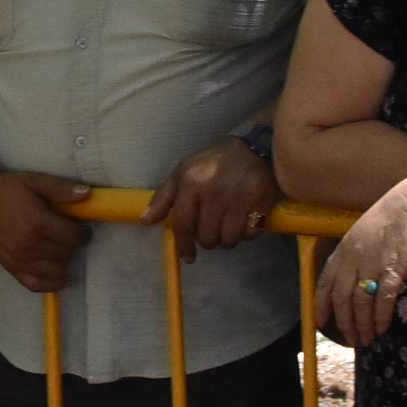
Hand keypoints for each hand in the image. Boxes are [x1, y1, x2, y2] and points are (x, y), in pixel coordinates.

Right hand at [0, 170, 90, 293]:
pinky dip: (49, 282)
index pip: (72, 237)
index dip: (82, 232)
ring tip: (59, 248)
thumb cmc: (6, 188)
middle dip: (71, 244)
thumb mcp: (35, 182)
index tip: (81, 228)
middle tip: (68, 234)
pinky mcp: (11, 268)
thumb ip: (61, 190)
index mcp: (37, 223)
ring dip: (62, 261)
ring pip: (55, 272)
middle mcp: (29, 246)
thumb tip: (87, 194)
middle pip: (65, 254)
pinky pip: (36, 285)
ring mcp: (19, 260)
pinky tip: (53, 271)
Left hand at [143, 136, 277, 260]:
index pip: (184, 225)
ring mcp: (239, 198)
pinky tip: (245, 221)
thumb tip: (145, 221)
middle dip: (208, 240)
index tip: (188, 257)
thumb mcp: (182, 173)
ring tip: (228, 226)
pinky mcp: (262, 203)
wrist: (252, 149)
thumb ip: (163, 198)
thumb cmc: (212, 164)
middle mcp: (214, 192)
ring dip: (227, 239)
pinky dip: (246, 233)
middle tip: (212, 229)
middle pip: (207, 238)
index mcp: (192, 183)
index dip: (184, 245)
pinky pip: (250, 235)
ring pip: (228, 240)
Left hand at [319, 174, 406, 345]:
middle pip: (341, 299)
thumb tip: (354, 279)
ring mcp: (372, 264)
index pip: (325, 282)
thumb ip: (355, 255)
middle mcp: (354, 258)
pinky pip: (382, 300)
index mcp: (344, 248)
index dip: (321, 305)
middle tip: (351, 339)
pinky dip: (380, 317)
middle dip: (344, 323)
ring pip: (360, 304)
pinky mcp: (394, 269)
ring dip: (362, 325)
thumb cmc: (394, 216)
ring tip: (367, 339)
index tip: (321, 322)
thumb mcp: (364, 233)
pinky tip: (382, 328)